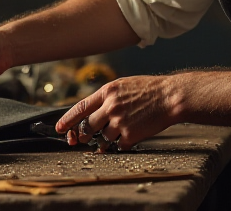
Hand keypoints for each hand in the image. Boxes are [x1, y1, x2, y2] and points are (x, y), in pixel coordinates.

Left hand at [56, 75, 181, 151]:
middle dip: (83, 134)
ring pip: (103, 138)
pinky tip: (132, 134)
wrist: (171, 97)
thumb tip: (93, 111)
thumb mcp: (124, 85)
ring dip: (108, 138)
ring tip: (121, 130)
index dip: (67, 120)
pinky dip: (122, 143)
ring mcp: (119, 121)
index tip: (59, 128)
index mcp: (107, 92)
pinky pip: (119, 145)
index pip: (80, 108)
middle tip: (84, 137)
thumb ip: (107, 97)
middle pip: (86, 126)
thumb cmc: (150, 90)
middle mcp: (110, 106)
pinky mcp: (130, 134)